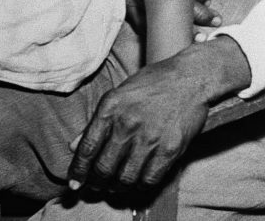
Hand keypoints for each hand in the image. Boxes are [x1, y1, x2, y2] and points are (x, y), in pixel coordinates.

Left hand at [67, 54, 209, 194]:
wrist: (190, 78)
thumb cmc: (153, 84)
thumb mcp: (119, 94)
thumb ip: (97, 121)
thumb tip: (74, 145)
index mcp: (110, 107)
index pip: (87, 148)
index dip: (78, 171)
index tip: (73, 183)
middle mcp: (127, 124)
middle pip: (103, 168)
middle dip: (96, 183)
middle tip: (96, 186)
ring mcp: (150, 138)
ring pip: (125, 179)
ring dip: (117, 188)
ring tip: (116, 186)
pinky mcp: (170, 149)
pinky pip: (149, 180)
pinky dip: (140, 186)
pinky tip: (137, 182)